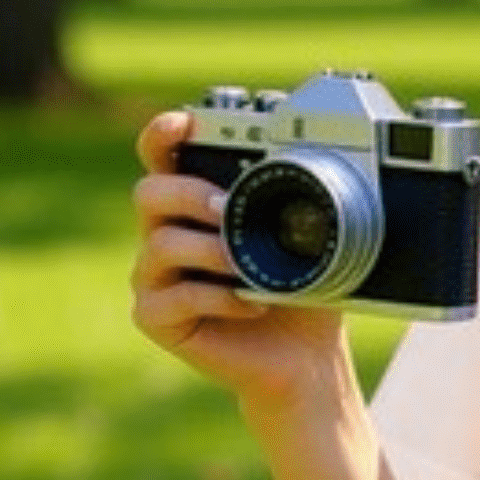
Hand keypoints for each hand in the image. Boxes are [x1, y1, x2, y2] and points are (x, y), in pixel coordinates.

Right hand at [130, 110, 347, 416]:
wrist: (306, 356)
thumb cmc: (303, 289)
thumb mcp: (310, 237)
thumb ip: (304, 200)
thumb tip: (330, 162)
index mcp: (195, 205)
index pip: (162, 157)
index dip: (162, 134)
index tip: (182, 123)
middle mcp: (165, 233)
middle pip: (148, 192)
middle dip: (188, 194)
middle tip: (226, 208)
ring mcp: (155, 277)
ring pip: (160, 244)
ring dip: (209, 251)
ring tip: (246, 268)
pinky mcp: (156, 318)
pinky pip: (174, 298)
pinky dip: (217, 299)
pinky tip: (252, 306)